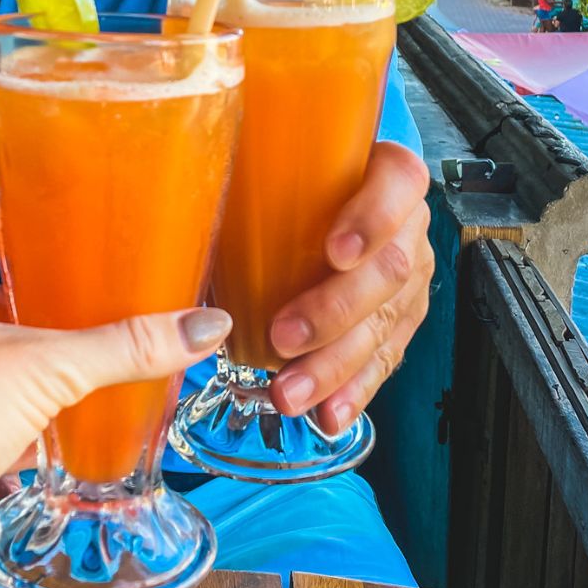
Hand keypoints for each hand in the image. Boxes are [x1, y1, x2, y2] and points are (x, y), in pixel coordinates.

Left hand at [0, 199, 232, 580]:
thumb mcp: (42, 367)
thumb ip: (123, 347)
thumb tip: (205, 326)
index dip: (42, 211)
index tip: (92, 215)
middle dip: (53, 288)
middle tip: (111, 283)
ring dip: (37, 347)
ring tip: (98, 345)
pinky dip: (20, 398)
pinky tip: (64, 410)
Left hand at [268, 142, 432, 434]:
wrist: (312, 207)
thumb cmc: (283, 187)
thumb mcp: (264, 177)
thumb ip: (239, 189)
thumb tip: (179, 216)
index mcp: (381, 173)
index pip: (400, 181)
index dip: (374, 216)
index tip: (334, 250)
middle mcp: (405, 225)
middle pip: (390, 268)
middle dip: (335, 311)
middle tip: (284, 337)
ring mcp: (407, 277)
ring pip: (385, 323)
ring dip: (334, 365)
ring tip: (290, 392)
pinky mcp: (399, 321)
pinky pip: (382, 360)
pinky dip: (351, 392)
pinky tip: (328, 414)